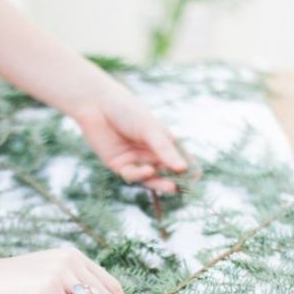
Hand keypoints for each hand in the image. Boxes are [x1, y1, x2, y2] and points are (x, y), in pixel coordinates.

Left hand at [72, 86, 187, 192]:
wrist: (96, 105)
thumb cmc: (126, 110)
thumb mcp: (149, 129)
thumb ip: (164, 149)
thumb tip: (183, 168)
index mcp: (161, 140)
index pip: (177, 157)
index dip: (187, 167)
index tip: (197, 176)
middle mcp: (148, 151)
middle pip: (165, 171)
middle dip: (175, 180)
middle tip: (185, 189)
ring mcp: (134, 159)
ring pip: (150, 177)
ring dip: (160, 183)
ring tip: (172, 186)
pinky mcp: (119, 165)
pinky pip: (132, 175)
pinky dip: (141, 175)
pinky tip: (149, 171)